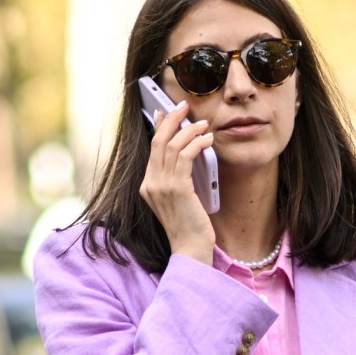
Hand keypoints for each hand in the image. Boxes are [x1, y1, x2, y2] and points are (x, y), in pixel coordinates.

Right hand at [138, 102, 215, 263]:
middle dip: (172, 119)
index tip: (165, 111)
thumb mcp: (179, 199)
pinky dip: (197, 143)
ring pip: (172, 145)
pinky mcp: (177, 188)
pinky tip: (208, 140)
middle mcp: (150, 184)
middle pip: (158, 141)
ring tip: (203, 124)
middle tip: (184, 105)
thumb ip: (177, 177)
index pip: (152, 148)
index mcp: (147, 186)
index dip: (159, 127)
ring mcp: (161, 186)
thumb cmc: (189, 226)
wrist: (190, 249)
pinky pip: (185, 156)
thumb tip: (184, 153)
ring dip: (189, 130)